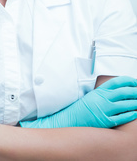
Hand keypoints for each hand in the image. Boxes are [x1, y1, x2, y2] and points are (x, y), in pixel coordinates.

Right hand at [20, 76, 136, 128]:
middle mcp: (103, 99)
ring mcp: (105, 110)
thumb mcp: (93, 95)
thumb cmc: (83, 107)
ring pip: (125, 105)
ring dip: (135, 103)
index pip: (118, 82)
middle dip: (135, 91)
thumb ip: (105, 92)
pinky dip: (130, 114)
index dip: (129, 81)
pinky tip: (135, 113)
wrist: (72, 119)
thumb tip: (119, 90)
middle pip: (124, 92)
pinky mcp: (106, 120)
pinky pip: (122, 117)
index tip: (136, 82)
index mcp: (100, 90)